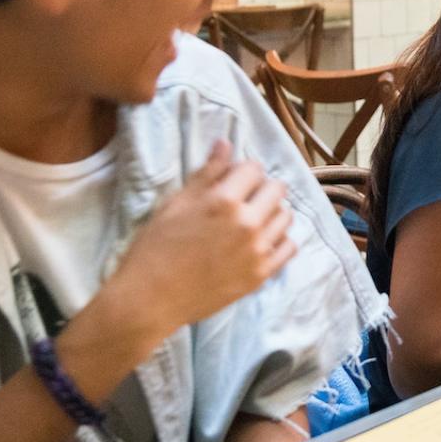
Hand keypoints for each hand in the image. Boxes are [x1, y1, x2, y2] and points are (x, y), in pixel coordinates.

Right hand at [104, 141, 296, 336]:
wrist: (151, 298)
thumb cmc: (156, 247)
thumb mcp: (176, 204)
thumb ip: (206, 173)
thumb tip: (225, 143)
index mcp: (224, 201)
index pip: (253, 168)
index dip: (241, 171)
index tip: (231, 180)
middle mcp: (248, 224)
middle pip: (276, 189)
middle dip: (260, 188)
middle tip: (241, 200)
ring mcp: (258, 251)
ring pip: (285, 216)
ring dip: (271, 212)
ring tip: (251, 220)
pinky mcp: (262, 275)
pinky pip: (289, 247)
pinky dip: (279, 239)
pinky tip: (261, 240)